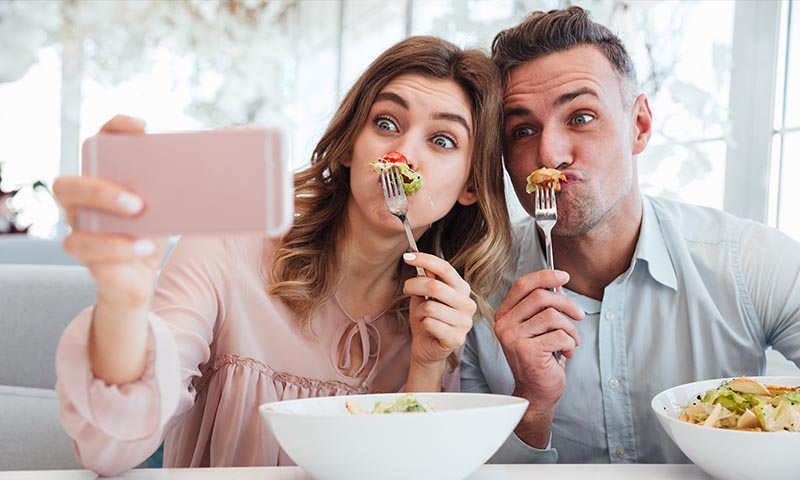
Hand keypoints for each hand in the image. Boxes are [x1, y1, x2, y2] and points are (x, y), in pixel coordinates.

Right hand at [54, 115, 166, 309]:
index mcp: (102, 179)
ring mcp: (80, 229)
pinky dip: (118, 248)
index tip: (143, 128)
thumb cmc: (150, 235)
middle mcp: (82, 202)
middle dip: (101, 190)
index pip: (98, 143)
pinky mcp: (87, 256)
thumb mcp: (162, 209)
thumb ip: (171, 189)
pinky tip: (144, 247)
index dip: (114, 129)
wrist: (138, 281)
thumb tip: (213, 167)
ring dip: (109, 220)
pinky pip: (85, 248)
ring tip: (140, 220)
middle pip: (70, 185)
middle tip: (137, 202)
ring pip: (75, 219)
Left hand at [402, 252, 475, 388]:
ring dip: (419, 311)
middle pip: (435, 286)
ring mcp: (465, 322)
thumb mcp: (423, 296)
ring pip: (430, 307)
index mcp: (462, 289)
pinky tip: (427, 328)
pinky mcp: (457, 338)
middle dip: (414, 285)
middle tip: (406, 289)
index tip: (407, 256)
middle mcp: (468, 304)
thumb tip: (423, 264)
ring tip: (422, 316)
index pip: (445, 268)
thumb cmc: (427, 319)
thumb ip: (426, 280)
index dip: (425, 260)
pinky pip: (431, 324)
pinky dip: (423, 324)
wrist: (427, 347)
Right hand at [493, 269, 584, 447]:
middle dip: (567, 303)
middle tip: (578, 315)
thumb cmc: (539, 359)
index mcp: (504, 315)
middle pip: (540, 296)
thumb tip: (558, 284)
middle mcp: (505, 325)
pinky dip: (570, 343)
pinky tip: (566, 353)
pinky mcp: (528, 351)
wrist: (536, 392)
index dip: (545, 276)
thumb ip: (541, 307)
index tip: (564, 276)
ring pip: (552, 315)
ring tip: (572, 340)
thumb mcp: (536, 328)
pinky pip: (560, 335)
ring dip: (570, 328)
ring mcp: (514, 338)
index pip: (522, 285)